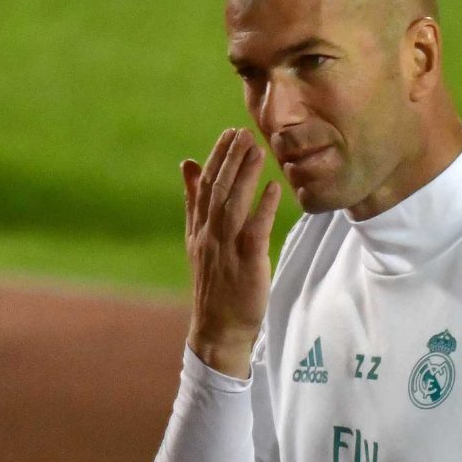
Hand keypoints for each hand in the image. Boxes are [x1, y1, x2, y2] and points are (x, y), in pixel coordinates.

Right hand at [182, 127, 282, 378]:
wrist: (217, 329)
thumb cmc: (215, 283)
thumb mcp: (198, 240)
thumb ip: (194, 202)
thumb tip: (187, 163)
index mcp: (199, 230)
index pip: (204, 187)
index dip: (216, 158)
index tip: (229, 134)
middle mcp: (209, 237)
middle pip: (217, 192)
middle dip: (230, 160)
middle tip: (244, 132)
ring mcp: (225, 251)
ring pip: (232, 207)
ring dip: (245, 177)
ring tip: (258, 150)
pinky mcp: (246, 266)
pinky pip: (254, 233)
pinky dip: (263, 209)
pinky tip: (274, 189)